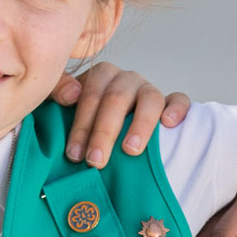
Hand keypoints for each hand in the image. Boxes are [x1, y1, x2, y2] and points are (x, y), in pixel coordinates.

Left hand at [50, 62, 189, 167]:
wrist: (105, 125)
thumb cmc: (82, 119)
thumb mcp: (61, 105)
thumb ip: (57, 92)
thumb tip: (71, 94)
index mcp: (100, 75)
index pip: (91, 94)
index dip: (82, 124)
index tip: (74, 154)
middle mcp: (125, 79)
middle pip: (117, 98)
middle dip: (104, 132)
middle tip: (95, 161)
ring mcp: (148, 89)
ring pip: (149, 98)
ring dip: (140, 125)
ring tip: (130, 150)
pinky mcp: (170, 102)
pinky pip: (179, 99)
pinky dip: (177, 109)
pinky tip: (169, 124)